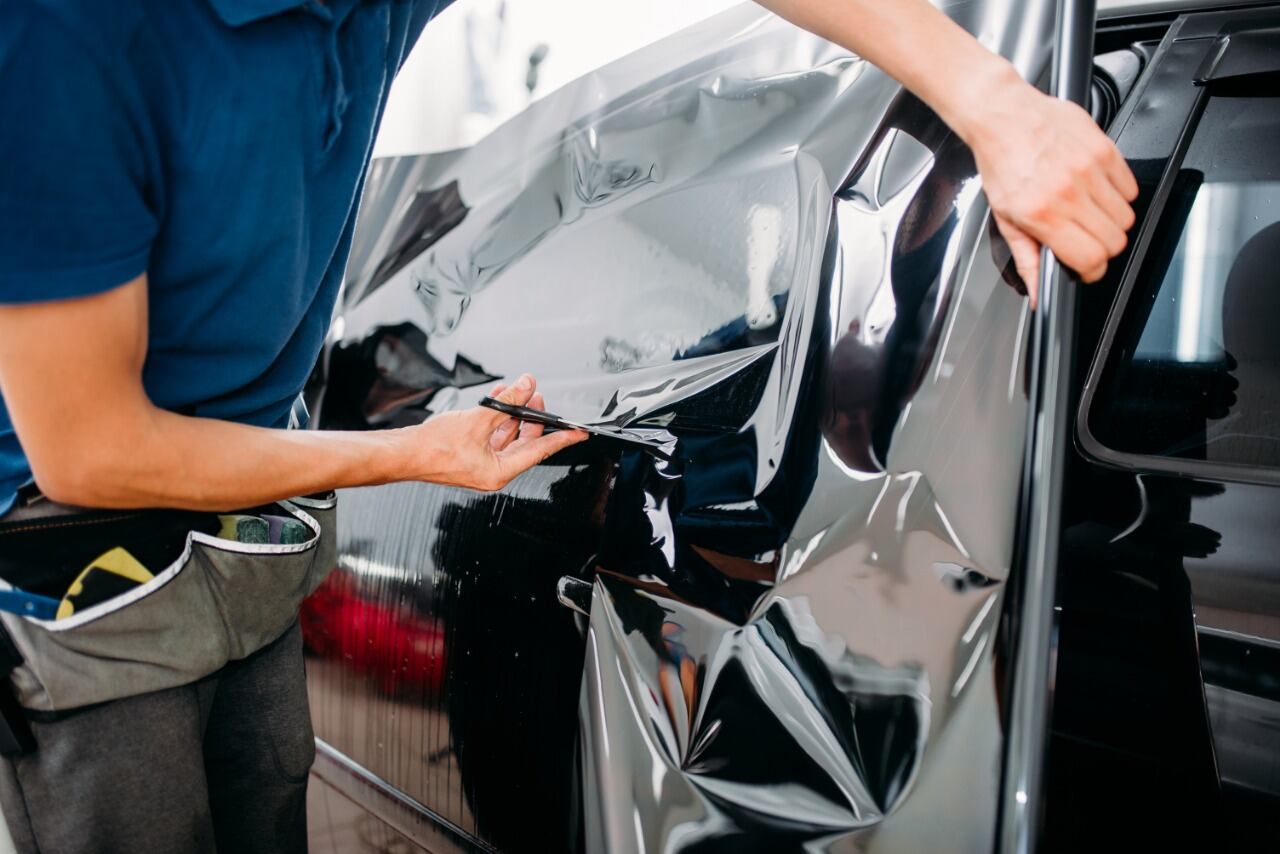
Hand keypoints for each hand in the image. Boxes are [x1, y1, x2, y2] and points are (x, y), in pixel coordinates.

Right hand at [400, 374, 586, 490]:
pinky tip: (499, 398)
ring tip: (520, 392)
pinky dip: (497, 417)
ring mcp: (481, 462)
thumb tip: (526, 385)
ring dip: (514, 413)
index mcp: (500, 472)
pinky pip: (491, 434)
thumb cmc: (433, 448)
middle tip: (539, 398)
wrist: (403, 453)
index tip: (579, 432)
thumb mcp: (478, 419)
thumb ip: (507, 401)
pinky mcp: (470, 453)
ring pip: (507, 436)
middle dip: (533, 418)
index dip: (561, 438)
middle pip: (525, 442)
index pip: (540, 451)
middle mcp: (493, 470)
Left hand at [959, 69, 1138, 300]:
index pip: (1090, 258)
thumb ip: (1027, 259)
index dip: (1092, 271)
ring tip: (1089, 213)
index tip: (1086, 268)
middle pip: (1114, 241)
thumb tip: (1039, 291)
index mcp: (1043, 214)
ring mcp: (1090, 170)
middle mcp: (1069, 193)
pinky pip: (1130, 187)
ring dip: (1112, 223)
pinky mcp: (1104, 150)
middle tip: (1086, 241)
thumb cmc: (1001, 163)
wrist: (1004, 117)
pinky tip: (1097, 191)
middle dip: (1103, 249)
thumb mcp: (1005, 218)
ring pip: (1126, 217)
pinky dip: (1120, 195)